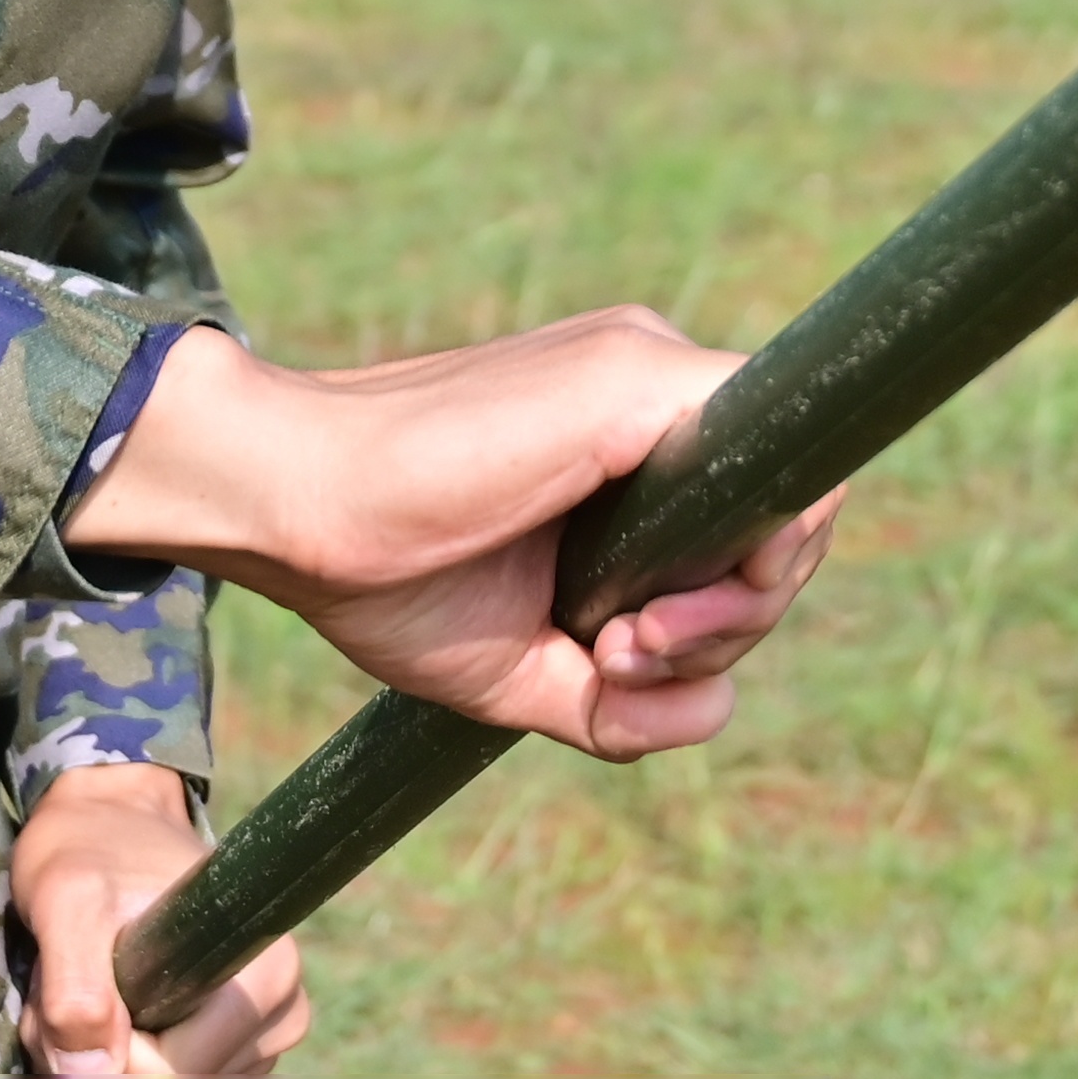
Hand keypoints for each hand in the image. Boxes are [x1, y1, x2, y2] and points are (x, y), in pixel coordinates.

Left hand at [11, 763, 303, 1078]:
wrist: (107, 821)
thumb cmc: (90, 851)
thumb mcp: (67, 901)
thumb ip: (75, 990)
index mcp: (266, 974)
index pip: (175, 1076)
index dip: (103, 1059)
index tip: (58, 1007)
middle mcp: (283, 1009)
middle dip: (97, 1062)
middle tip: (53, 999)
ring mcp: (266, 1032)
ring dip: (105, 1063)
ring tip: (80, 993)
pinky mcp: (243, 1047)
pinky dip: (126, 1064)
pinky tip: (106, 1011)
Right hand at [62, 316, 846, 760]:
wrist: (288, 501)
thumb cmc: (381, 573)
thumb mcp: (522, 663)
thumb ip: (622, 697)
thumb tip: (718, 709)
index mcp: (623, 437)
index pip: (742, 525)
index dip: (724, 611)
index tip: (625, 659)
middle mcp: (647, 386)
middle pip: (777, 520)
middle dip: (726, 626)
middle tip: (615, 662)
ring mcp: (647, 369)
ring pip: (788, 498)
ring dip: (728, 614)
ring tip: (615, 649)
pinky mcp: (639, 375)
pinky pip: (780, 459)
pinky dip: (740, 565)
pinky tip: (638, 623)